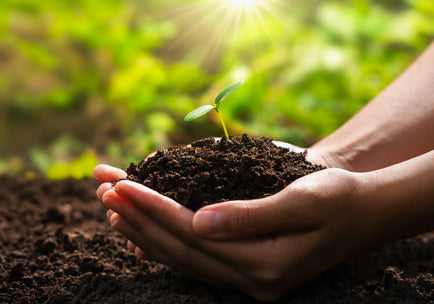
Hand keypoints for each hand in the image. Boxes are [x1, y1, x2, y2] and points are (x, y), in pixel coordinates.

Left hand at [94, 164, 373, 300]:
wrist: (365, 213)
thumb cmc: (339, 198)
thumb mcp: (302, 200)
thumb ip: (250, 216)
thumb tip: (199, 221)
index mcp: (266, 264)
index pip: (194, 235)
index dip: (155, 209)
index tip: (123, 185)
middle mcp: (253, 280)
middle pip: (181, 249)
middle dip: (140, 220)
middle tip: (106, 193)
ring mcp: (250, 280)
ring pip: (184, 258)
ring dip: (146, 234)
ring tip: (113, 211)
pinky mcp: (248, 270)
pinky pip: (197, 261)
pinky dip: (167, 244)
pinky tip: (144, 233)